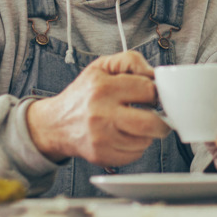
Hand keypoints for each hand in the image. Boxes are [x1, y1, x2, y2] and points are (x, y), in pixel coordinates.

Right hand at [26, 50, 169, 165]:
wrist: (55, 123)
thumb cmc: (84, 93)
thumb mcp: (103, 66)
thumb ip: (131, 61)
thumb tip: (154, 74)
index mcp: (103, 88)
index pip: (148, 90)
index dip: (156, 92)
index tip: (153, 96)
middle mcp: (100, 114)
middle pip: (150, 123)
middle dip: (162, 120)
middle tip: (160, 116)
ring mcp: (100, 138)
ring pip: (144, 141)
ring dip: (149, 133)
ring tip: (138, 124)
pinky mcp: (100, 156)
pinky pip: (133, 155)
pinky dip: (137, 147)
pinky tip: (127, 136)